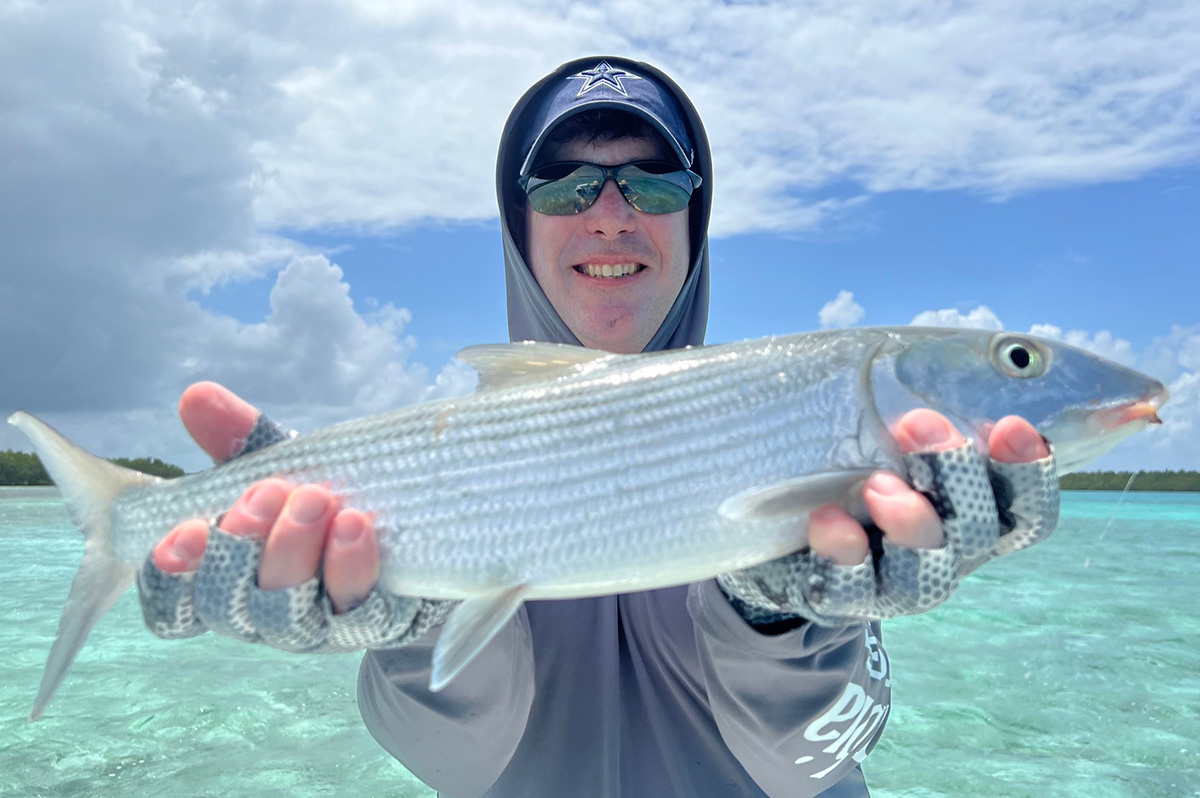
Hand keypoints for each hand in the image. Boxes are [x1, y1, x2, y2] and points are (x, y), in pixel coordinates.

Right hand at [152, 382, 379, 613]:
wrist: (414, 525)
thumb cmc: (327, 500)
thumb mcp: (284, 465)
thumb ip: (239, 437)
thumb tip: (195, 396)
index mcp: (227, 582)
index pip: (176, 604)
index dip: (171, 578)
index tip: (186, 530)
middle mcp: (262, 617)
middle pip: (231, 604)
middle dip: (244, 542)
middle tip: (269, 491)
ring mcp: (316, 629)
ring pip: (286, 616)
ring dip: (294, 550)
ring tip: (315, 499)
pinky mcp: (371, 624)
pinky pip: (354, 609)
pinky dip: (350, 567)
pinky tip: (354, 526)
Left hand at [719, 408, 1058, 626]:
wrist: (778, 530)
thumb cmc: (850, 460)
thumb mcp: (885, 424)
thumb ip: (922, 398)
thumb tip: (981, 351)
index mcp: (974, 514)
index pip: (1028, 510)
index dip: (1029, 474)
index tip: (1009, 425)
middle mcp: (948, 555)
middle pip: (980, 532)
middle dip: (954, 474)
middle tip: (917, 423)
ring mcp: (898, 585)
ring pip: (928, 571)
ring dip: (909, 521)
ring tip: (876, 482)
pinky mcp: (844, 599)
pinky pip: (853, 589)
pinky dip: (843, 552)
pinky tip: (827, 518)